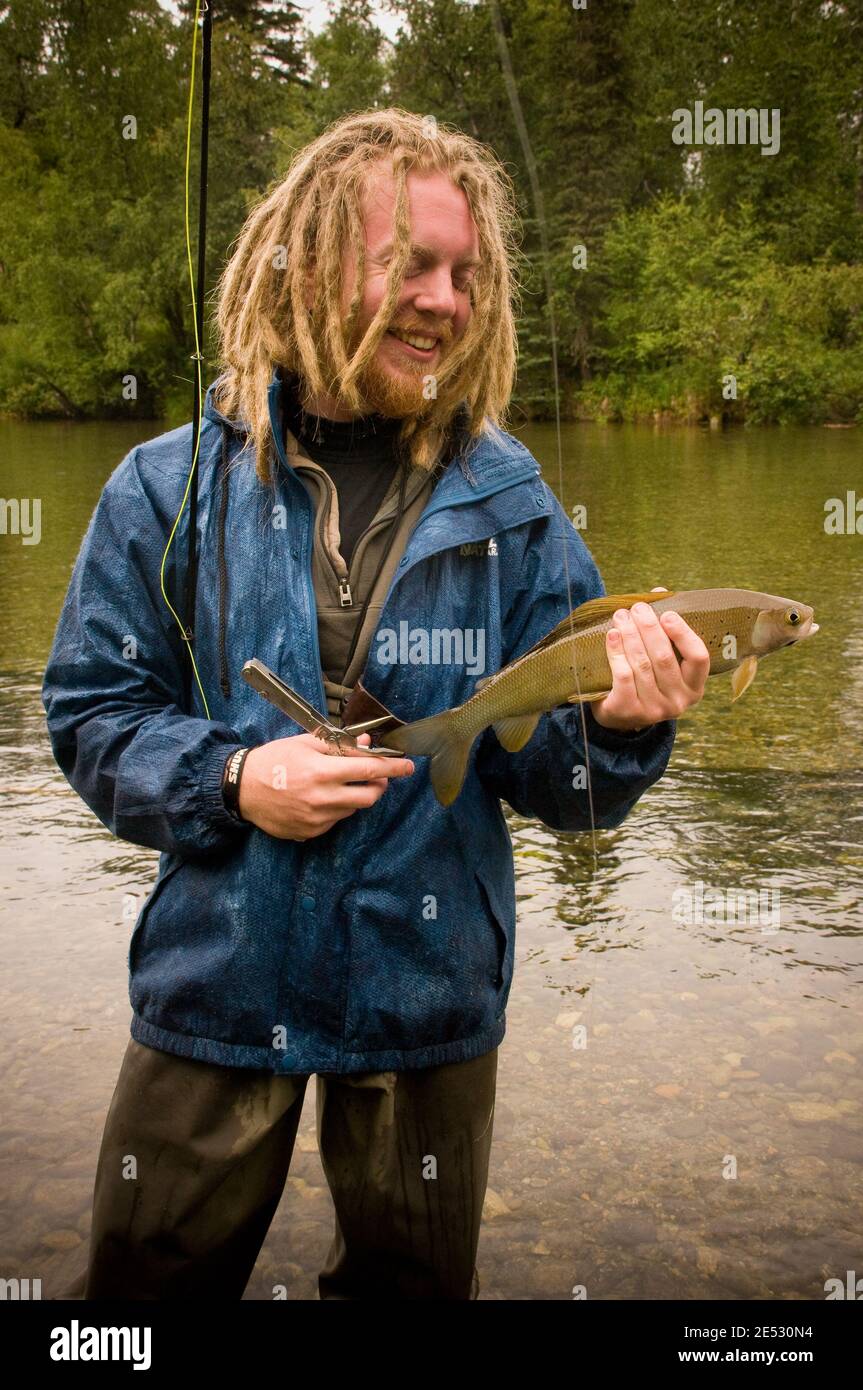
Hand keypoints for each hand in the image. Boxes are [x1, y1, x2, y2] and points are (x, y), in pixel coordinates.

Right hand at [238, 732, 413, 840]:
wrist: (242, 789)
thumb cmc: (273, 760)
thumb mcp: (305, 743)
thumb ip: (339, 745)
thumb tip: (367, 743)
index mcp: (322, 771)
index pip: (369, 770)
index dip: (393, 768)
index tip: (408, 766)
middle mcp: (323, 798)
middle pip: (370, 796)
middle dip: (379, 785)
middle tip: (376, 776)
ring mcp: (317, 818)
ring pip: (354, 808)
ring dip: (357, 795)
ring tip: (341, 783)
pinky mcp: (311, 831)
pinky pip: (337, 819)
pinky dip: (338, 807)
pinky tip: (322, 797)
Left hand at [590, 589, 709, 731]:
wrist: (619, 714)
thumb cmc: (646, 678)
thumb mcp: (660, 658)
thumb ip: (664, 628)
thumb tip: (659, 593)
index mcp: (694, 687)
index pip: (698, 657)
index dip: (683, 634)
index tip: (667, 614)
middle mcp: (678, 701)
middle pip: (664, 657)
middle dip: (649, 628)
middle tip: (637, 608)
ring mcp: (654, 709)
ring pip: (642, 664)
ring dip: (630, 635)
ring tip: (621, 616)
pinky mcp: (629, 711)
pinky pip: (623, 675)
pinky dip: (616, 652)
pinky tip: (612, 635)